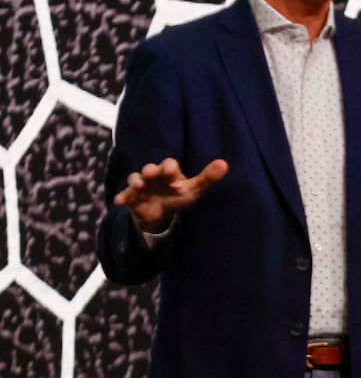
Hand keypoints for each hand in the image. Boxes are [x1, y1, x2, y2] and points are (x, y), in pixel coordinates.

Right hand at [113, 157, 228, 233]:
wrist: (161, 213)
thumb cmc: (179, 196)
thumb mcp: (194, 189)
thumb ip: (208, 177)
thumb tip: (225, 164)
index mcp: (170, 171)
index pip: (169, 164)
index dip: (170, 168)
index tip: (172, 174)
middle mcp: (154, 175)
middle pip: (150, 168)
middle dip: (150, 170)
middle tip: (150, 173)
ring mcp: (141, 185)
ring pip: (135, 178)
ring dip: (136, 180)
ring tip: (138, 185)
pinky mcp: (132, 197)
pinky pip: (125, 195)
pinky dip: (122, 197)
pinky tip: (119, 202)